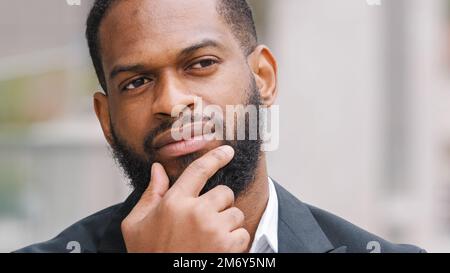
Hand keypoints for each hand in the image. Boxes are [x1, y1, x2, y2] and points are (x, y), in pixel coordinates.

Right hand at [121, 145, 249, 252]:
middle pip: (225, 192)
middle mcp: (196, 213)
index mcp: (174, 202)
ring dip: (227, 223)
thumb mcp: (136, 224)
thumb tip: (158, 169)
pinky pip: (243, 234)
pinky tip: (217, 248)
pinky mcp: (227, 248)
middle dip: (219, 203)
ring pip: (236, 213)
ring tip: (209, 237)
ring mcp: (214, 230)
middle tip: (206, 218)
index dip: (216, 157)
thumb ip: (150, 194)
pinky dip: (235, 241)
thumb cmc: (148, 255)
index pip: (199, 170)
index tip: (227, 152)